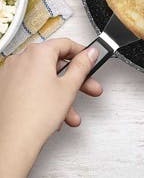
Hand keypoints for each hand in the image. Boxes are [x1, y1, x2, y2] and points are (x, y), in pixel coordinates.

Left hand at [0, 38, 102, 177]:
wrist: (10, 143)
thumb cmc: (34, 116)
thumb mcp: (69, 86)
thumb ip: (82, 66)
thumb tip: (89, 53)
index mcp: (37, 53)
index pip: (66, 44)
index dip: (82, 53)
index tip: (90, 60)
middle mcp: (21, 59)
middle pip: (55, 62)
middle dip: (75, 78)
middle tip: (88, 86)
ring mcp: (10, 73)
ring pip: (45, 78)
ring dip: (62, 92)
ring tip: (71, 109)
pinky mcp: (5, 87)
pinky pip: (32, 86)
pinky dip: (45, 96)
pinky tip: (56, 113)